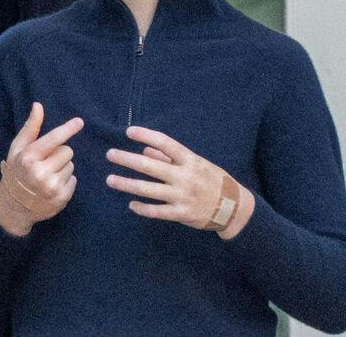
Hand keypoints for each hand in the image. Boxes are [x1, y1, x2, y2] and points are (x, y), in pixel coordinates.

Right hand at [0, 102, 82, 236]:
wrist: (13, 204)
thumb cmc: (16, 171)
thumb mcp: (17, 149)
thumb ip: (30, 128)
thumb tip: (38, 105)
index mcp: (28, 158)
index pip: (53, 139)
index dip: (67, 129)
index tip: (80, 122)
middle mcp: (40, 172)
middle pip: (67, 151)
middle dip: (59, 154)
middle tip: (45, 162)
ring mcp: (52, 187)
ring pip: (71, 165)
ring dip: (62, 168)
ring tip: (47, 175)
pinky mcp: (61, 198)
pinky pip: (74, 179)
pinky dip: (66, 181)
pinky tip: (52, 186)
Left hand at [105, 125, 252, 237]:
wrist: (235, 208)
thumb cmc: (213, 181)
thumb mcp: (197, 164)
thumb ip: (171, 158)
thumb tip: (146, 150)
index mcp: (190, 160)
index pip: (165, 143)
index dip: (146, 135)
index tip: (128, 132)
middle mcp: (185, 177)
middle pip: (150, 166)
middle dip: (126, 159)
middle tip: (110, 154)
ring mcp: (183, 196)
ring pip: (148, 189)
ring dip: (126, 184)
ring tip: (110, 180)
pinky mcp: (182, 213)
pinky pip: (157, 211)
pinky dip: (142, 208)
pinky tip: (131, 204)